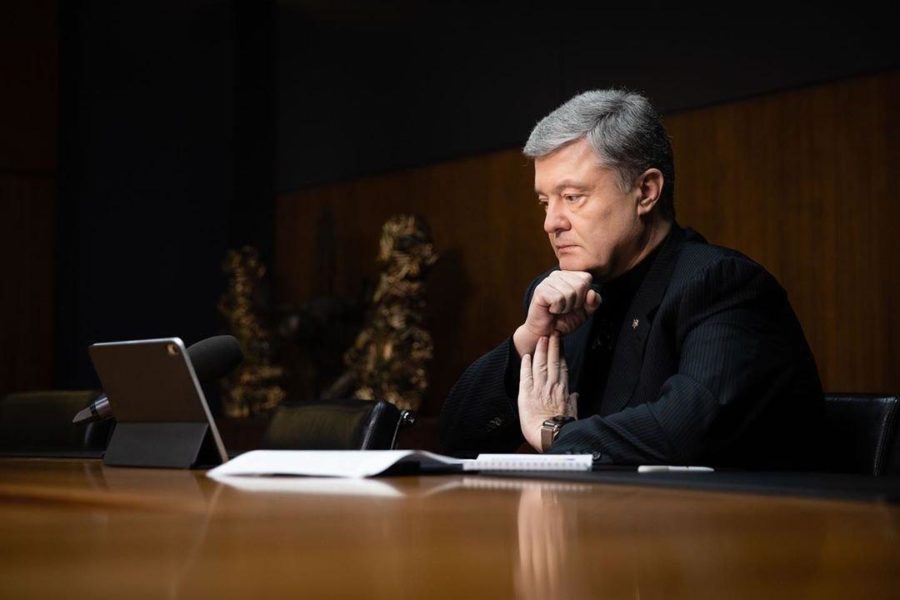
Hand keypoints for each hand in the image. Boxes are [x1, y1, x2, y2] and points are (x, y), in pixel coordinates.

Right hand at [513, 271, 599, 356]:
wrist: (547, 333)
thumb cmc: (564, 320)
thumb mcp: (585, 312)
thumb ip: (594, 302)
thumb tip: (592, 293)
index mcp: (569, 276)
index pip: (586, 278)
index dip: (585, 295)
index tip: (575, 303)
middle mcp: (557, 275)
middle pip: (580, 284)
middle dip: (577, 302)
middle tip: (566, 308)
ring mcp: (547, 281)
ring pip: (570, 292)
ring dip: (567, 307)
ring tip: (558, 310)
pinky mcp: (540, 291)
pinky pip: (558, 298)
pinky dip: (558, 309)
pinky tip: (551, 310)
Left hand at [518, 334, 577, 451]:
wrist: (551, 437)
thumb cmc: (562, 429)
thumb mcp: (573, 414)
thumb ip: (573, 402)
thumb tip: (576, 395)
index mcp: (563, 391)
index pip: (563, 368)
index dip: (561, 354)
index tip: (560, 345)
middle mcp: (552, 386)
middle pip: (553, 361)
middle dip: (552, 346)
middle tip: (552, 333)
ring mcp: (539, 388)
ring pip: (540, 364)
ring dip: (541, 350)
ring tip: (541, 339)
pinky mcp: (527, 393)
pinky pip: (526, 375)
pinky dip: (525, 365)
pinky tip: (526, 356)